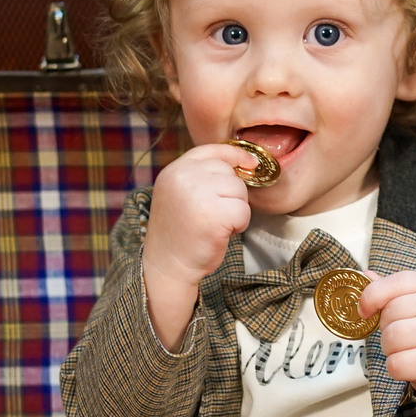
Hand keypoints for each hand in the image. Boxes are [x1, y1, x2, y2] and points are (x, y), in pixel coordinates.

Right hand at [141, 144, 252, 348]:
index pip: (211, 150)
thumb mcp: (182, 195)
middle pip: (230, 172)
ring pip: (239, 191)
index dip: (234, 154)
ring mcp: (198, 194)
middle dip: (231, 194)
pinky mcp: (214, 215)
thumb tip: (244, 163)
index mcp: (174, 170)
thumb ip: (201, 177)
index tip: (250, 162)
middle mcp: (183, 177)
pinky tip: (221, 233)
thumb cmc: (179, 233)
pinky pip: (243, 211)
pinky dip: (239, 225)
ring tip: (215, 224)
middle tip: (213, 214)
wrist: (166, 266)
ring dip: (235, 209)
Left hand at [360, 269, 415, 398]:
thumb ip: (393, 289)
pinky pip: (396, 364)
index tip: (364, 311)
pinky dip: (397, 367)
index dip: (372, 296)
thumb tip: (366, 276)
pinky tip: (412, 364)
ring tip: (408, 348)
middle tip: (403, 333)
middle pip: (389, 314)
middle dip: (387, 327)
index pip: (396, 283)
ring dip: (391, 349)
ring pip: (390, 339)